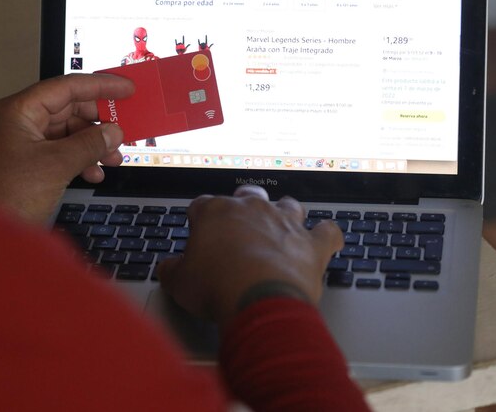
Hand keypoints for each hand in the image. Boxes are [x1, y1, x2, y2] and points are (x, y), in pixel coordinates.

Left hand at [0, 73, 134, 223]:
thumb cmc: (6, 196)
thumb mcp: (57, 165)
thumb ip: (89, 144)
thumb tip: (113, 132)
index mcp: (19, 111)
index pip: (66, 87)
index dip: (100, 86)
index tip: (126, 88)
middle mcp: (20, 122)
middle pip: (69, 109)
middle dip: (98, 122)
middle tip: (124, 128)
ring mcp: (23, 143)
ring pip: (68, 133)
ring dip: (93, 144)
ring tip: (113, 157)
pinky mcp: (29, 164)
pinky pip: (62, 152)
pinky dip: (81, 160)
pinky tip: (95, 173)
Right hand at [158, 186, 342, 326]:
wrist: (257, 300)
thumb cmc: (217, 286)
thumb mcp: (179, 281)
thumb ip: (173, 270)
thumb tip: (169, 270)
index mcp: (216, 212)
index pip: (203, 205)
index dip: (199, 218)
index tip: (198, 231)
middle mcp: (252, 210)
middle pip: (248, 195)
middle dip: (243, 205)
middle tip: (239, 223)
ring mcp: (285, 223)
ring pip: (287, 205)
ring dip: (284, 213)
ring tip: (280, 225)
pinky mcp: (312, 244)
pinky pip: (327, 231)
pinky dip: (327, 234)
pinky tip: (326, 237)